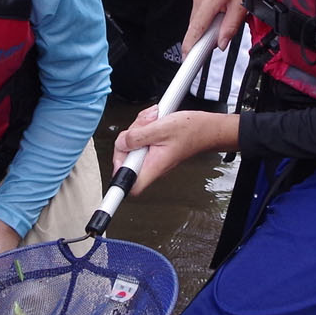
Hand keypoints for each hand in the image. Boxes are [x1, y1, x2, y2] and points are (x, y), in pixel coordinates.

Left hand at [111, 106, 240, 197]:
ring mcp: (151, 158)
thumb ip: (137, 136)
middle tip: (141, 127)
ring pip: (130, 146)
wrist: (206, 128)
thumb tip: (121, 143)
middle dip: (127, 139)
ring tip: (152, 121)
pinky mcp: (152, 150)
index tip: (109, 193)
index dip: (117, 185)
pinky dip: (143, 128)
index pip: (130, 185)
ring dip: (137, 129)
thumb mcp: (161, 128)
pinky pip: (138, 140)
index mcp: (153, 165)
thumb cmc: (191, 130)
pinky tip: (153, 122)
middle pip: (124, 159)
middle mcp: (151, 165)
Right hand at [186, 0, 246, 48]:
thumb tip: (221, 44)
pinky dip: (207, 19)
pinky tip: (220, 15)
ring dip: (207, 28)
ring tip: (224, 22)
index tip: (187, 60)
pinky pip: (200, 13)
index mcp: (208, 1)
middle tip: (216, 43)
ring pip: (198, 21)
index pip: (195, 30)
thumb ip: (230, 26)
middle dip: (203, 38)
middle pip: (195, 28)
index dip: (190, 46)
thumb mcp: (241, 4)